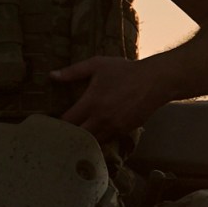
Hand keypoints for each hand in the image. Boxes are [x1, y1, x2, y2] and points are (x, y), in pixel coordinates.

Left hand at [53, 56, 167, 139]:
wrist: (156, 81)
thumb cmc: (125, 70)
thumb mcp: (97, 65)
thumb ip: (73, 72)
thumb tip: (52, 76)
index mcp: (91, 103)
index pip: (67, 122)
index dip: (57, 124)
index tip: (51, 123)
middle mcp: (101, 118)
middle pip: (78, 137)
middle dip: (69, 136)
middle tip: (61, 133)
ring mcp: (114, 127)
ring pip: (92, 142)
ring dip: (83, 140)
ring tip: (75, 136)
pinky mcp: (125, 131)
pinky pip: (106, 141)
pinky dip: (98, 140)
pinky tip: (93, 135)